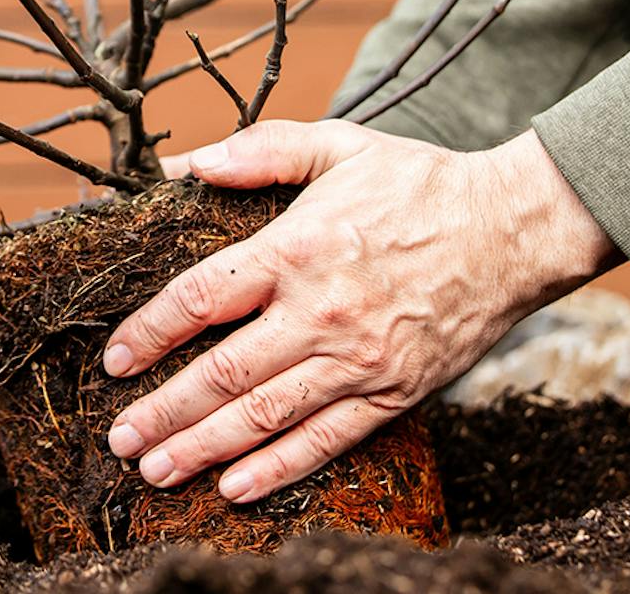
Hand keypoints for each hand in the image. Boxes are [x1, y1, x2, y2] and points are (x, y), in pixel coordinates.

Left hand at [103, 120, 616, 502]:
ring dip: (202, 448)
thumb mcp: (341, 144)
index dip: (149, 334)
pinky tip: (235, 486)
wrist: (513, 229)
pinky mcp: (394, 392)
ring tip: (156, 470)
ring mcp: (358, 359)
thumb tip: (187, 163)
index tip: (116, 361)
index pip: (200, 298)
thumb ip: (262, 150)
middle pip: (220, 373)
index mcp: (297, 249)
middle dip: (162, 411)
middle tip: (120, 439)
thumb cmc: (423, 184)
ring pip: (264, 415)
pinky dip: (278, 467)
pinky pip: (326, 439)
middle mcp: (320, 312)